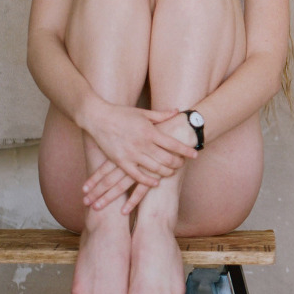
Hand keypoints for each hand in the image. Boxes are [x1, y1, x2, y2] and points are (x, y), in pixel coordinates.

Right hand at [81, 105, 196, 207]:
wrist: (97, 118)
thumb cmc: (121, 113)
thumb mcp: (143, 112)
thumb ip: (161, 115)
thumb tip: (177, 111)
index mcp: (150, 131)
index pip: (173, 144)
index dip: (186, 151)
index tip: (195, 154)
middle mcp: (142, 144)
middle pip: (167, 159)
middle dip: (178, 163)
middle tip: (182, 163)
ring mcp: (131, 154)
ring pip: (155, 169)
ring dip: (166, 172)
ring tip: (172, 171)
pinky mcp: (121, 162)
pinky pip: (137, 176)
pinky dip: (148, 181)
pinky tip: (156, 182)